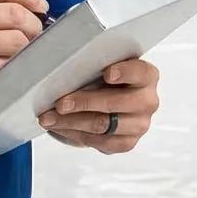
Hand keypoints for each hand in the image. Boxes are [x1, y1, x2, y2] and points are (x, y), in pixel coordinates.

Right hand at [0, 0, 46, 121]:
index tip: (41, 6)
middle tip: (35, 36)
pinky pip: (11, 65)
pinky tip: (12, 70)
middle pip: (15, 13)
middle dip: (34, 25)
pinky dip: (18, 67)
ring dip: (28, 48)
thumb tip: (32, 7)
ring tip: (22, 54)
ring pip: (18, 41)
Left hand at [39, 58, 159, 153]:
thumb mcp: (102, 63)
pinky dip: (74, 134)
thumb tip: (53, 55)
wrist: (109, 102)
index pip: (141, 72)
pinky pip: (99, 142)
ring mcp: (139, 125)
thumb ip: (90, 58)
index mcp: (146, 76)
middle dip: (84, 103)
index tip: (107, 74)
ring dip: (71, 122)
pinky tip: (59, 128)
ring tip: (49, 118)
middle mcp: (147, 101)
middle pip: (116, 103)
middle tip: (60, 103)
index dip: (125, 73)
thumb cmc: (104, 78)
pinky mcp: (126, 143)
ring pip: (103, 125)